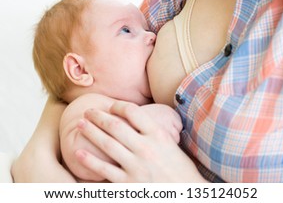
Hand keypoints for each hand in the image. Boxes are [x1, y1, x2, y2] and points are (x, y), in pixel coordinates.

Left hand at [75, 101, 204, 182]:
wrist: (188, 196)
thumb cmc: (181, 171)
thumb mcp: (172, 145)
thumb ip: (154, 132)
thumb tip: (138, 120)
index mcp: (158, 135)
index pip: (133, 112)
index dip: (117, 106)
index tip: (109, 105)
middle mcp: (146, 148)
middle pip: (116, 126)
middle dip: (98, 116)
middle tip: (87, 111)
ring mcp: (136, 166)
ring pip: (107, 144)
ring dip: (91, 132)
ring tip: (80, 125)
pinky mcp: (129, 185)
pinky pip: (104, 170)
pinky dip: (90, 161)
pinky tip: (79, 153)